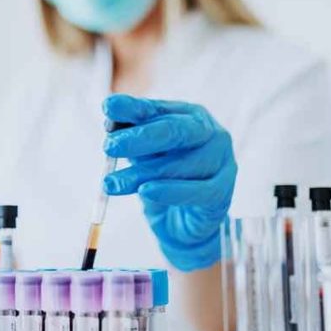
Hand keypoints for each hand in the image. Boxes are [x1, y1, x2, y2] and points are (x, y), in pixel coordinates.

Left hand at [102, 94, 235, 271]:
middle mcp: (209, 132)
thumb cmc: (161, 181)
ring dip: (142, 173)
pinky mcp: (223, 192)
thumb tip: (110, 123)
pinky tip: (146, 192)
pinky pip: (197, 191)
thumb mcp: (142, 156)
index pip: (156, 109)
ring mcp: (222, 161)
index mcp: (187, 116)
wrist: (182, 223)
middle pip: (174, 131)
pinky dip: (170, 191)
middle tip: (109, 147)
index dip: (132, 108)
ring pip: (180, 164)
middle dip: (139, 138)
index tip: (108, 107)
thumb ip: (130, 139)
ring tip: (111, 183)